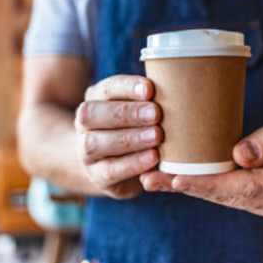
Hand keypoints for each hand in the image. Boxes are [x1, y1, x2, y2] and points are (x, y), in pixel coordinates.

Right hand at [75, 75, 162, 198]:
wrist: (117, 165)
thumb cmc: (138, 128)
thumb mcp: (141, 110)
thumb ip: (151, 100)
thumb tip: (177, 85)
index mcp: (95, 99)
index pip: (106, 88)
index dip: (127, 87)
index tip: (150, 89)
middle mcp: (84, 124)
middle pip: (94, 114)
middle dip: (127, 113)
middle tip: (156, 113)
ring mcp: (85, 152)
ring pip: (96, 143)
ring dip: (129, 138)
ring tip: (156, 135)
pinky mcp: (97, 177)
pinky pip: (110, 171)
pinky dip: (132, 163)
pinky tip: (152, 158)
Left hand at [141, 106, 262, 218]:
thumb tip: (239, 155)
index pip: (248, 185)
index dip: (211, 183)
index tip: (177, 179)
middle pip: (230, 196)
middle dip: (188, 188)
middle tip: (149, 179)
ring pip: (226, 199)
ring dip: (191, 189)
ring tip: (152, 179)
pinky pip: (231, 197)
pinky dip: (205, 188)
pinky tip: (177, 180)